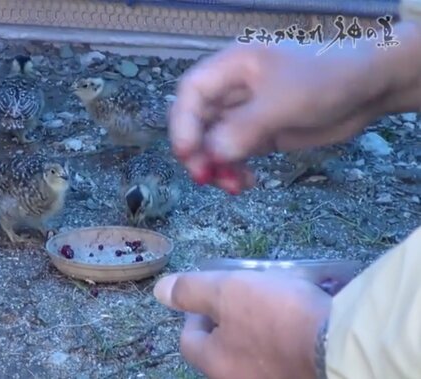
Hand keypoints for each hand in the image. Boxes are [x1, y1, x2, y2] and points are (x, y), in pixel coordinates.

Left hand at [153, 270, 331, 378]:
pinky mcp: (302, 376)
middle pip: (224, 347)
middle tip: (246, 294)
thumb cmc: (274, 316)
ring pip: (258, 348)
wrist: (340, 345)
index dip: (194, 313)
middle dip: (231, 317)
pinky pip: (287, 351)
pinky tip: (306, 308)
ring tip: (281, 295)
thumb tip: (159, 291)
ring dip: (262, 321)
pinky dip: (290, 331)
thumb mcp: (225, 292)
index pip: (189, 340)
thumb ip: (190, 292)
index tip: (210, 295)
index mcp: (216, 364)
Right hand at [168, 39, 395, 193]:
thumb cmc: (326, 79)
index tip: (187, 153)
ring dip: (216, 167)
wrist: (368, 88)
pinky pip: (234, 156)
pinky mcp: (259, 135)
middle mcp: (231, 91)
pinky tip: (245, 184)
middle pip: (196, 122)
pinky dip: (234, 172)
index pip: (191, 93)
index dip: (182, 123)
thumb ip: (245, 127)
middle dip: (196, 151)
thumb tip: (213, 154)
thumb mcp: (284, 101)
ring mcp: (244, 114)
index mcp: (232, 68)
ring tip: (233, 186)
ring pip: (212, 143)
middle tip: (206, 177)